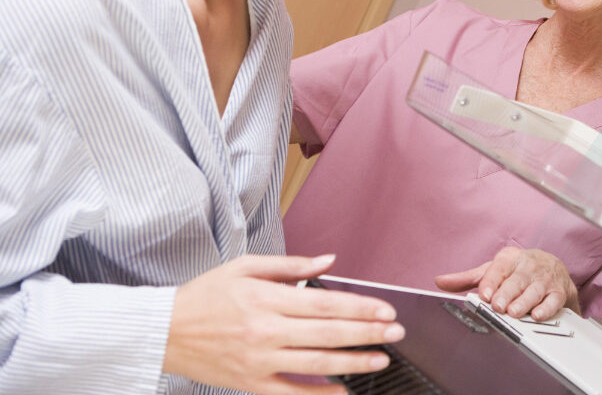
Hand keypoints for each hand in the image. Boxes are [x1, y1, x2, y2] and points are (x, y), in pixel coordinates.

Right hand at [164, 254, 402, 394]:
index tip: (385, 309)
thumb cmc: (205, 295)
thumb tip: (329, 260)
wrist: (163, 331)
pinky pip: (291, 393)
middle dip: (367, 333)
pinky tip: (343, 391)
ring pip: (315, 365)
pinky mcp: (250, 384)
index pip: (324, 304)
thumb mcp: (245, 267)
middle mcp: (265, 331)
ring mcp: (259, 361)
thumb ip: (291, 265)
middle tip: (396, 332)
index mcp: (266, 299)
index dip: (359, 308)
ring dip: (353, 363)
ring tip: (381, 359)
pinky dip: (319, 394)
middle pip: (327, 334)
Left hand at [435, 247, 579, 320]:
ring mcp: (545, 279)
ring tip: (514, 312)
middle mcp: (528, 266)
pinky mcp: (559, 291)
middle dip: (507, 293)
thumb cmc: (518, 271)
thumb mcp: (493, 271)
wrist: (553, 268)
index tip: (484, 294)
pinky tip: (537, 314)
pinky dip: (546, 308)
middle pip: (517, 280)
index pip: (499, 267)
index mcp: (510, 258)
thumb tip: (440, 282)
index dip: (492, 281)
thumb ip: (468, 278)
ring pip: (535, 290)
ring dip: (524, 302)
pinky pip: (553, 300)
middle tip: (498, 306)